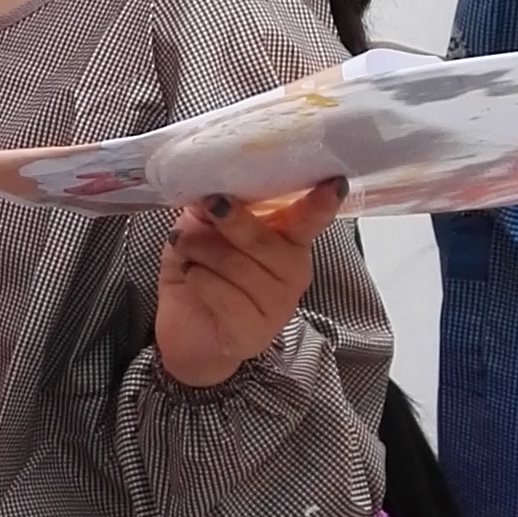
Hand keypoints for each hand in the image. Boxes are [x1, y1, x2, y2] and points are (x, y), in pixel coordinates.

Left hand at [153, 180, 346, 389]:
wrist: (183, 330)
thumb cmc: (200, 271)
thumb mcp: (204, 226)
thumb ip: (219, 205)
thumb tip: (216, 185)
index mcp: (288, 240)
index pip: (311, 220)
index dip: (322, 203)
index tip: (334, 184)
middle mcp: (293, 273)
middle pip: (264, 239)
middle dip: (229, 220)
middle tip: (207, 208)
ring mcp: (277, 307)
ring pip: (237, 265)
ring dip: (200, 250)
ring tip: (187, 252)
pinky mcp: (253, 333)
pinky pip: (222, 295)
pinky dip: (198, 278)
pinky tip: (193, 278)